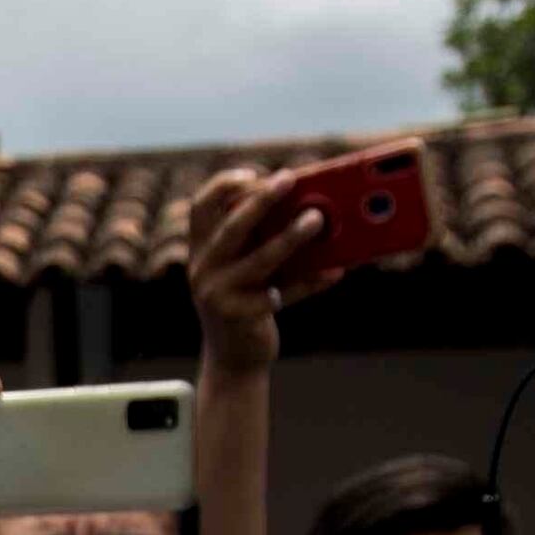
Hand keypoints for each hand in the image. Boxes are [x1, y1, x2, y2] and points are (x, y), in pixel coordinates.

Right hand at [180, 167, 336, 376]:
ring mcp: (217, 295)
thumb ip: (259, 243)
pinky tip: (334, 272)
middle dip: (262, 199)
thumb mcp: (243, 270)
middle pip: (232, 226)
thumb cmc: (247, 303)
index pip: (200, 207)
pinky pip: (281, 293)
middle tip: (290, 179)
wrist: (233, 360)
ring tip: (318, 219)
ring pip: (260, 259)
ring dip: (292, 237)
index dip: (223, 185)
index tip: (254, 174)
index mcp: (200, 251)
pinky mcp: (239, 317)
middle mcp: (202, 270)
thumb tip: (307, 209)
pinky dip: (310, 282)